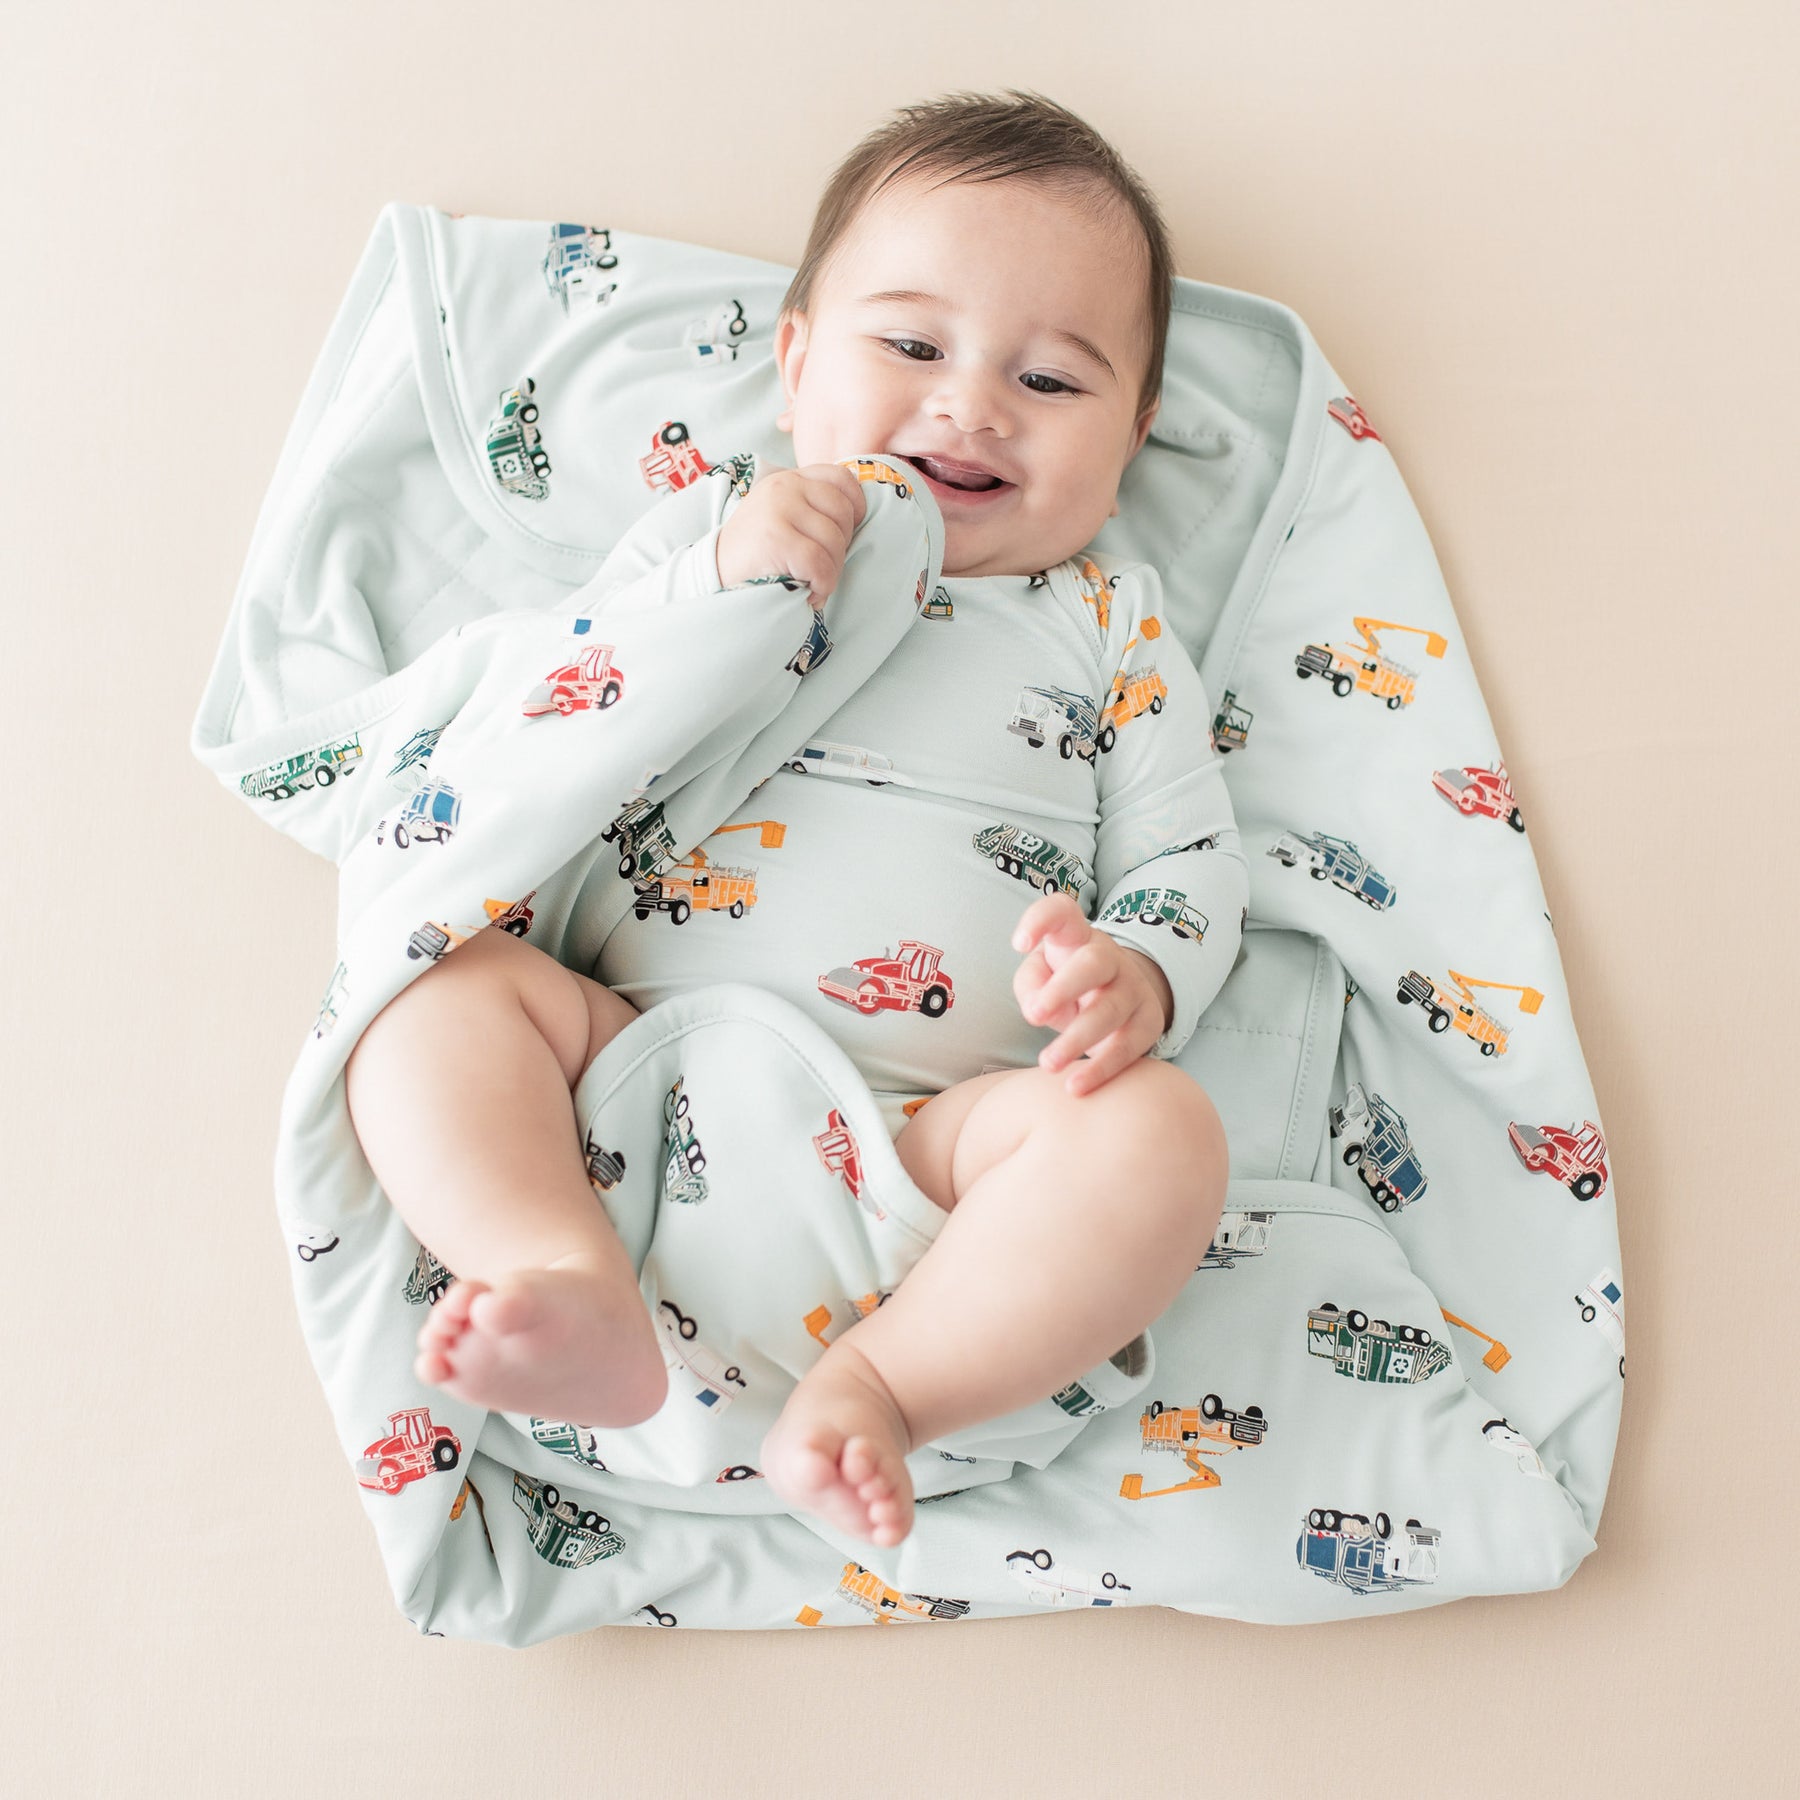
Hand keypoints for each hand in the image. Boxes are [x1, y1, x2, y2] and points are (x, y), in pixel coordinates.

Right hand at [715, 463, 867, 608]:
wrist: (712, 576)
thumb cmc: (754, 555)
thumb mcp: (781, 517)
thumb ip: (811, 508)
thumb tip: (857, 518)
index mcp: (789, 479)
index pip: (842, 478)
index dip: (855, 507)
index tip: (844, 534)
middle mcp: (784, 486)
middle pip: (844, 513)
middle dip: (841, 548)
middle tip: (820, 568)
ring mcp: (779, 510)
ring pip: (835, 541)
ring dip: (831, 573)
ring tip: (812, 584)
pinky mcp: (777, 538)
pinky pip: (821, 564)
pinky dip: (822, 586)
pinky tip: (809, 594)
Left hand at [1011, 892, 1173, 1096]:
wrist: (1117, 1001)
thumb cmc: (1063, 985)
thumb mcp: (1040, 978)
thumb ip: (1030, 986)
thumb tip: (1035, 1010)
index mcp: (1076, 937)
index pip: (1062, 912)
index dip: (1040, 920)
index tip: (1019, 944)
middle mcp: (1108, 957)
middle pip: (1093, 964)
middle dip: (1064, 989)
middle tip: (1034, 1017)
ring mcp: (1133, 988)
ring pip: (1110, 1010)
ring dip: (1077, 1039)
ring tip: (1048, 1064)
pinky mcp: (1149, 1022)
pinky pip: (1128, 1047)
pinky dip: (1101, 1068)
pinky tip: (1076, 1086)